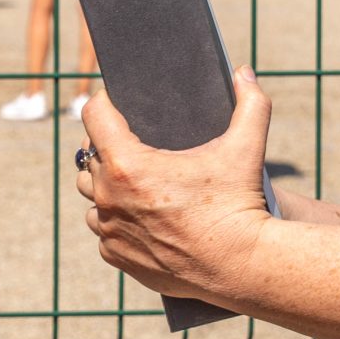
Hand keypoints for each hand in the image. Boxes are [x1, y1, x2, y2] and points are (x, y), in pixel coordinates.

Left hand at [76, 69, 273, 300]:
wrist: (242, 265)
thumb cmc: (240, 204)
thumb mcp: (246, 149)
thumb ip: (250, 103)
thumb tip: (245, 72)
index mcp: (129, 165)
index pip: (93, 116)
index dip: (104, 104)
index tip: (116, 102)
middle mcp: (109, 197)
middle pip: (89, 158)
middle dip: (106, 148)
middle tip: (133, 145)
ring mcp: (111, 230)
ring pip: (94, 198)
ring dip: (108, 188)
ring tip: (135, 183)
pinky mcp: (117, 256)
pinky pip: (105, 232)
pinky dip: (118, 222)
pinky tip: (140, 216)